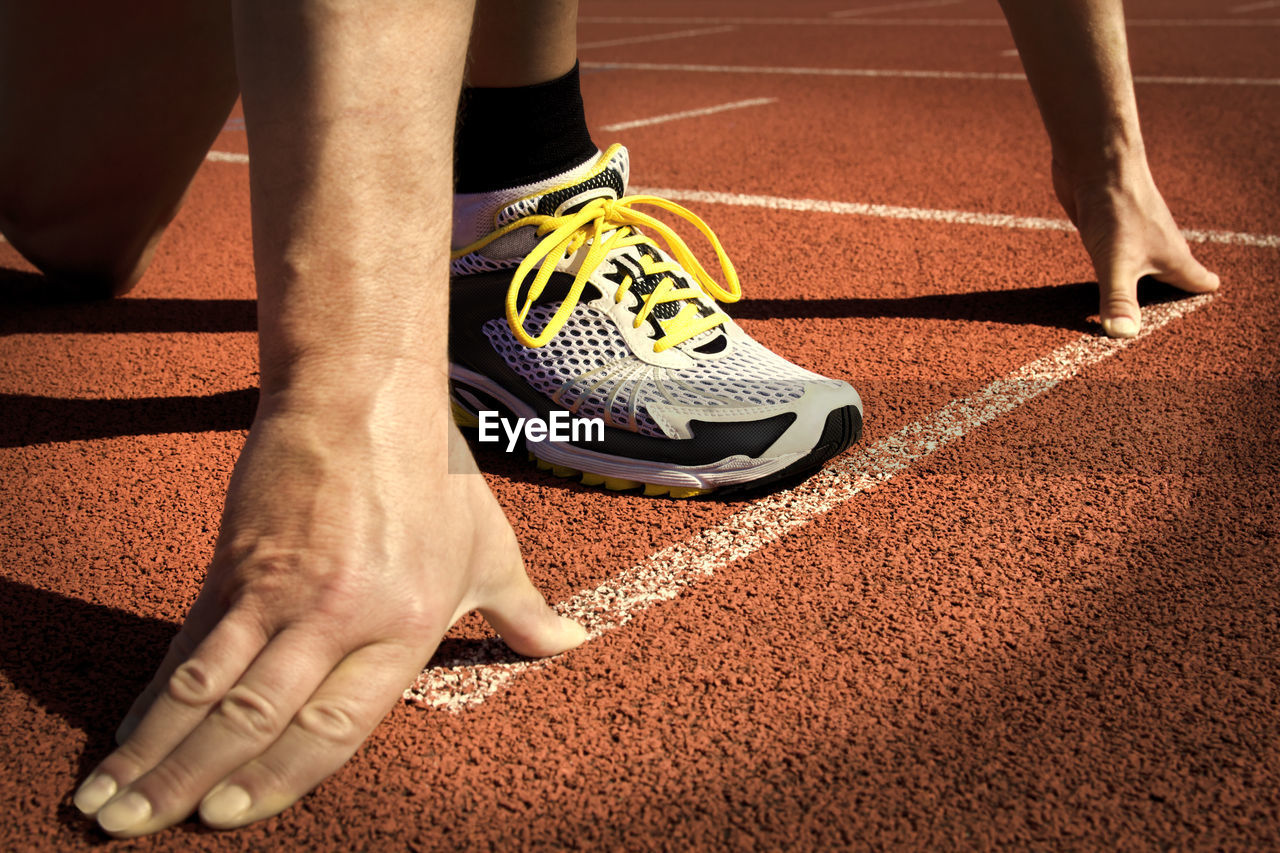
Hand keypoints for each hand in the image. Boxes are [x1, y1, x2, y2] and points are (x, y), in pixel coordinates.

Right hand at [71, 398, 585, 836]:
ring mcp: (279, 588)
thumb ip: (523, 611)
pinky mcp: (235, 562)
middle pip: (258, 717)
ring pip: (207, 687)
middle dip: (195, 780)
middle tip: (143, 828)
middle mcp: (340, 614)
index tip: (230, 815)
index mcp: (406, 624)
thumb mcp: (489, 547)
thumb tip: (571, 644)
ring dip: (155, 750)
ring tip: (110, 803)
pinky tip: (127, 728)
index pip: (338, 724)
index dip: (281, 777)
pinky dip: (154, 692)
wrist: (363, 395)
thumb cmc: (434, 476)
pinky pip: (188, 641)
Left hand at [1052, 157, 1219, 336]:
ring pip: (1146, 266)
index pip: (1199, 282)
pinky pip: (1117, 258)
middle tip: (1177, 321)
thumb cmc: (1116, 207)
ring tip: (1143, 305)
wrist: (1095, 160)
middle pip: (1176, 276)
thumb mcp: (1116, 262)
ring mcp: (1134, 237)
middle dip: (1177, 297)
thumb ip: (1118, 299)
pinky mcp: (1109, 230)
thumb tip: (1123, 335)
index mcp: (1173, 257)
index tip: (1212, 320)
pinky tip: (1104, 276)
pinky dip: (1116, 272)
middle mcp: (1158, 247)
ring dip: (1145, 285)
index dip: (1204, 299)